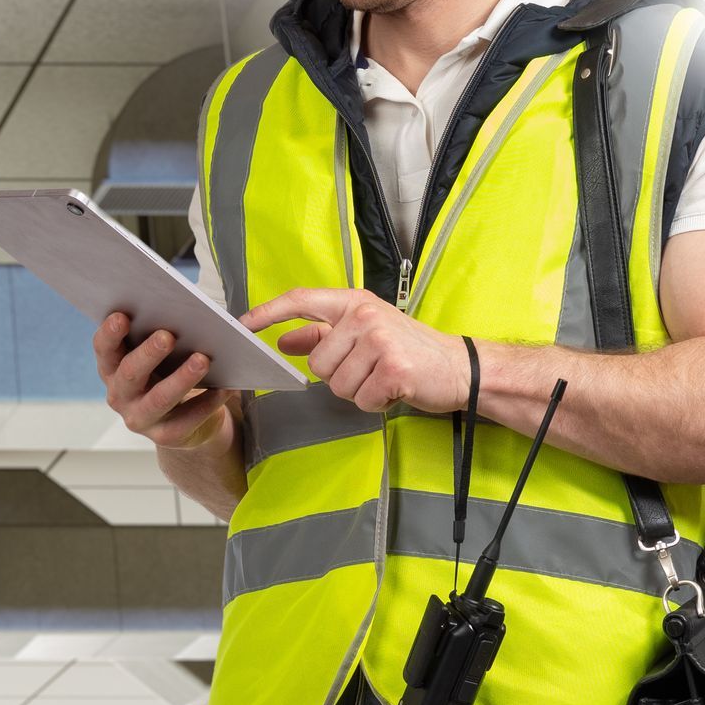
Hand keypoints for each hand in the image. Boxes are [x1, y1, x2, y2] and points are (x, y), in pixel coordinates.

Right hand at [92, 312, 235, 450]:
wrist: (186, 421)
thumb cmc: (170, 372)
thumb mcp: (159, 355)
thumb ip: (158, 335)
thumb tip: (181, 309)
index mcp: (113, 368)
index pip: (104, 349)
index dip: (110, 333)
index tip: (122, 315)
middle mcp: (120, 395)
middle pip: (130, 373)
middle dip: (148, 353)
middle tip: (168, 335)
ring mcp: (140, 419)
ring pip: (158, 399)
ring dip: (181, 379)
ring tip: (203, 359)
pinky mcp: (166, 437)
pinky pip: (187, 419)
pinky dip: (208, 402)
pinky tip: (226, 387)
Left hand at [243, 288, 469, 413]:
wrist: (461, 367)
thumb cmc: (409, 350)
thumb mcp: (365, 333)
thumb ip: (323, 334)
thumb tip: (284, 339)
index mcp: (354, 302)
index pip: (301, 300)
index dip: (268, 312)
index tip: (243, 325)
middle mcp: (365, 315)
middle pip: (318, 363)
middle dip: (339, 377)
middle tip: (370, 370)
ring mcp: (380, 340)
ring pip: (338, 385)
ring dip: (360, 391)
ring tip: (385, 378)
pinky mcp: (394, 368)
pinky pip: (362, 399)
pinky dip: (376, 403)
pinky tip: (395, 389)